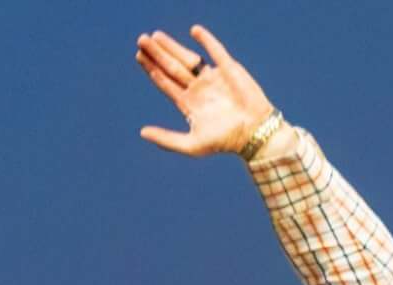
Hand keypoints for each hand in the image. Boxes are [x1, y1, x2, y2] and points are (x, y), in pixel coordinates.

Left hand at [135, 23, 275, 157]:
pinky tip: (194, 31)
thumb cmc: (224, 141)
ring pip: (187, 57)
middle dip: (157, 54)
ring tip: (156, 35)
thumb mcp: (192, 145)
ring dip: (172, 46)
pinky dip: (206, 40)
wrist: (253, 133)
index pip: (165, 82)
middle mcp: (198, 89)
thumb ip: (167, 139)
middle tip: (141, 39)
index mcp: (188, 103)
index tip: (139, 55)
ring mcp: (212, 77)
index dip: (151, 69)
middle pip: (172, 67)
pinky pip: (215, 50)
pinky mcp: (228, 69)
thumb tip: (142, 132)